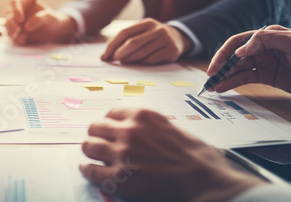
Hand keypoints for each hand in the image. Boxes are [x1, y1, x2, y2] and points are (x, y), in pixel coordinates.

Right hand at [5, 0, 76, 43]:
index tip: (21, 19)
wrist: (53, 31)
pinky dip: (15, 39)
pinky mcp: (16, 32)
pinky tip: (23, 41)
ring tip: (22, 38)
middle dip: (12, 23)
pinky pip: (11, 35)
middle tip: (18, 30)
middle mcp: (17, 11)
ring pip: (8, 26)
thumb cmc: (52, 20)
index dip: (15, 10)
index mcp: (24, 2)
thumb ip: (39, 19)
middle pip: (9, 15)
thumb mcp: (49, 17)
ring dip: (12, 32)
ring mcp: (15, 22)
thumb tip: (26, 27)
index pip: (14, 2)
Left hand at [80, 108, 264, 201]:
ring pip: (89, 146)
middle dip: (96, 135)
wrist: (202, 178)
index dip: (108, 123)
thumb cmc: (194, 154)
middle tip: (98, 143)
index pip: (110, 113)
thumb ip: (146, 125)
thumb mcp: (168, 126)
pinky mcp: (118, 176)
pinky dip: (88, 170)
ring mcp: (121, 153)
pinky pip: (91, 169)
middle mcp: (128, 130)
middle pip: (95, 127)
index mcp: (141, 115)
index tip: (107, 129)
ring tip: (93, 156)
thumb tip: (131, 129)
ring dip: (90, 151)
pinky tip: (90, 170)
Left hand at [101, 18, 193, 64]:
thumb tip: (106, 55)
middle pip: (133, 43)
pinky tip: (139, 63)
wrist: (179, 38)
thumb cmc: (153, 37)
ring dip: (129, 60)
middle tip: (113, 60)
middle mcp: (157, 29)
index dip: (112, 45)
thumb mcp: (143, 32)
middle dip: (120, 53)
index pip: (125, 33)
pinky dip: (142, 63)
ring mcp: (166, 39)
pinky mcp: (172, 50)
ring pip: (142, 53)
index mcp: (147, 22)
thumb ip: (126, 40)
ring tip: (124, 62)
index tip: (105, 56)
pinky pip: (152, 60)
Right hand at [207, 25, 290, 95]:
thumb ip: (267, 39)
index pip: (239, 41)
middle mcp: (262, 48)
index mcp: (267, 36)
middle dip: (221, 66)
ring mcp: (263, 62)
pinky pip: (245, 78)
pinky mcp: (266, 75)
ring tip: (212, 86)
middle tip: (210, 76)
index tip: (220, 65)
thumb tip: (242, 49)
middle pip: (234, 55)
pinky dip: (232, 83)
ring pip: (237, 68)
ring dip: (224, 76)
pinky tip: (222, 88)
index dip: (226, 52)